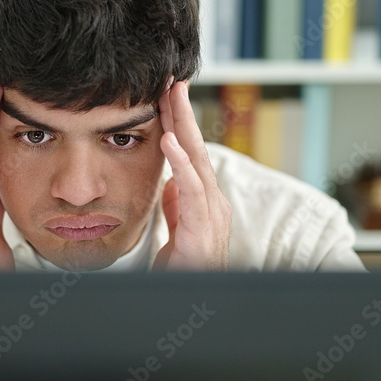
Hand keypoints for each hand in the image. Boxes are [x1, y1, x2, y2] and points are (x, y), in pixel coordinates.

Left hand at [153, 80, 231, 270]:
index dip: (180, 122)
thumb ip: (178, 206)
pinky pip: (192, 191)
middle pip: (197, 148)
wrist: (188, 302)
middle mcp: (214, 204)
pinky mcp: (203, 232)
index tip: (166, 93)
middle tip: (172, 79)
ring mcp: (212, 217)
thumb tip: (172, 181)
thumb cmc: (183, 272)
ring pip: (197, 161)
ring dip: (183, 126)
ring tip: (171, 97)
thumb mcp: (177, 231)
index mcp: (205, 202)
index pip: (191, 152)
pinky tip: (171, 141)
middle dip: (184, 112)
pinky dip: (182, 163)